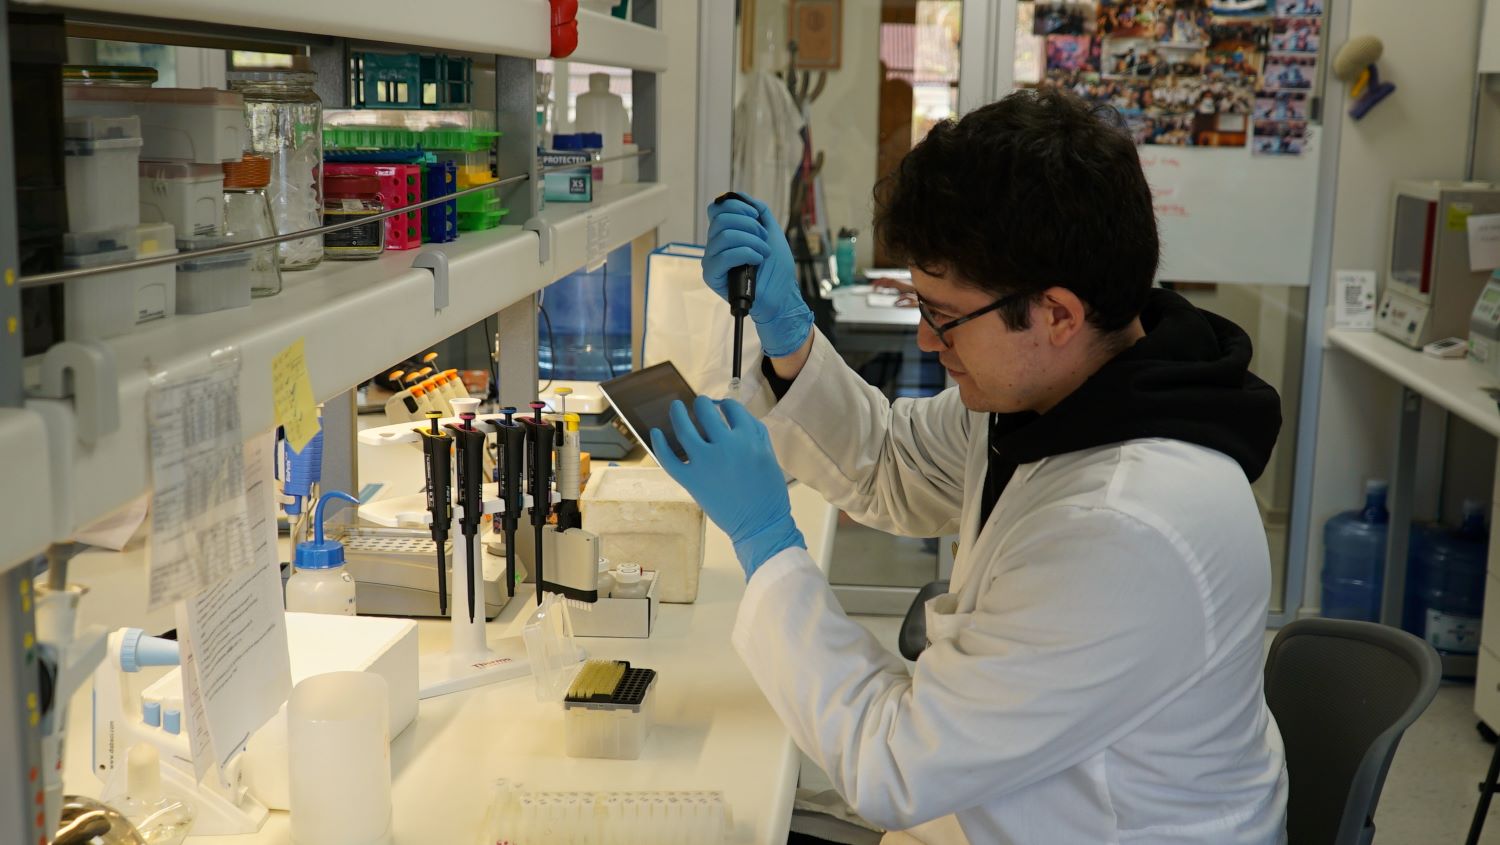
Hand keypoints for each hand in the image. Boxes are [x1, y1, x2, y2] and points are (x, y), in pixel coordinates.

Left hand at [651, 396, 805, 578]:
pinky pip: (669, 459)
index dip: (725, 404)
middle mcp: (725, 445)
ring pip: (684, 429)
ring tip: (676, 406)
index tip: (721, 407)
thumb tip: (734, 415)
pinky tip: (655, 432)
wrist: (760, 523)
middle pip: (706, 412)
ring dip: (677, 413)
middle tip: (699, 403)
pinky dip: (659, 445)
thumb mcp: (769, 454)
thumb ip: (754, 432)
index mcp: (747, 438)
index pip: (731, 408)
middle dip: (702, 404)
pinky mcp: (691, 480)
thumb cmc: (769, 491)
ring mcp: (705, 462)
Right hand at [703, 194, 814, 356]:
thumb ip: (759, 212)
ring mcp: (712, 260)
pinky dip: (746, 253)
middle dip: (749, 225)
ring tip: (764, 252)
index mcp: (725, 233)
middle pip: (720, 219)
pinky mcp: (712, 275)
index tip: (756, 217)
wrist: (781, 296)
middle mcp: (715, 245)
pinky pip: (724, 256)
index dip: (737, 207)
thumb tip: (740, 195)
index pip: (717, 209)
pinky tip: (758, 260)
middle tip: (763, 238)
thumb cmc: (776, 269)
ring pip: (724, 236)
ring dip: (751, 241)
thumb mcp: (772, 232)